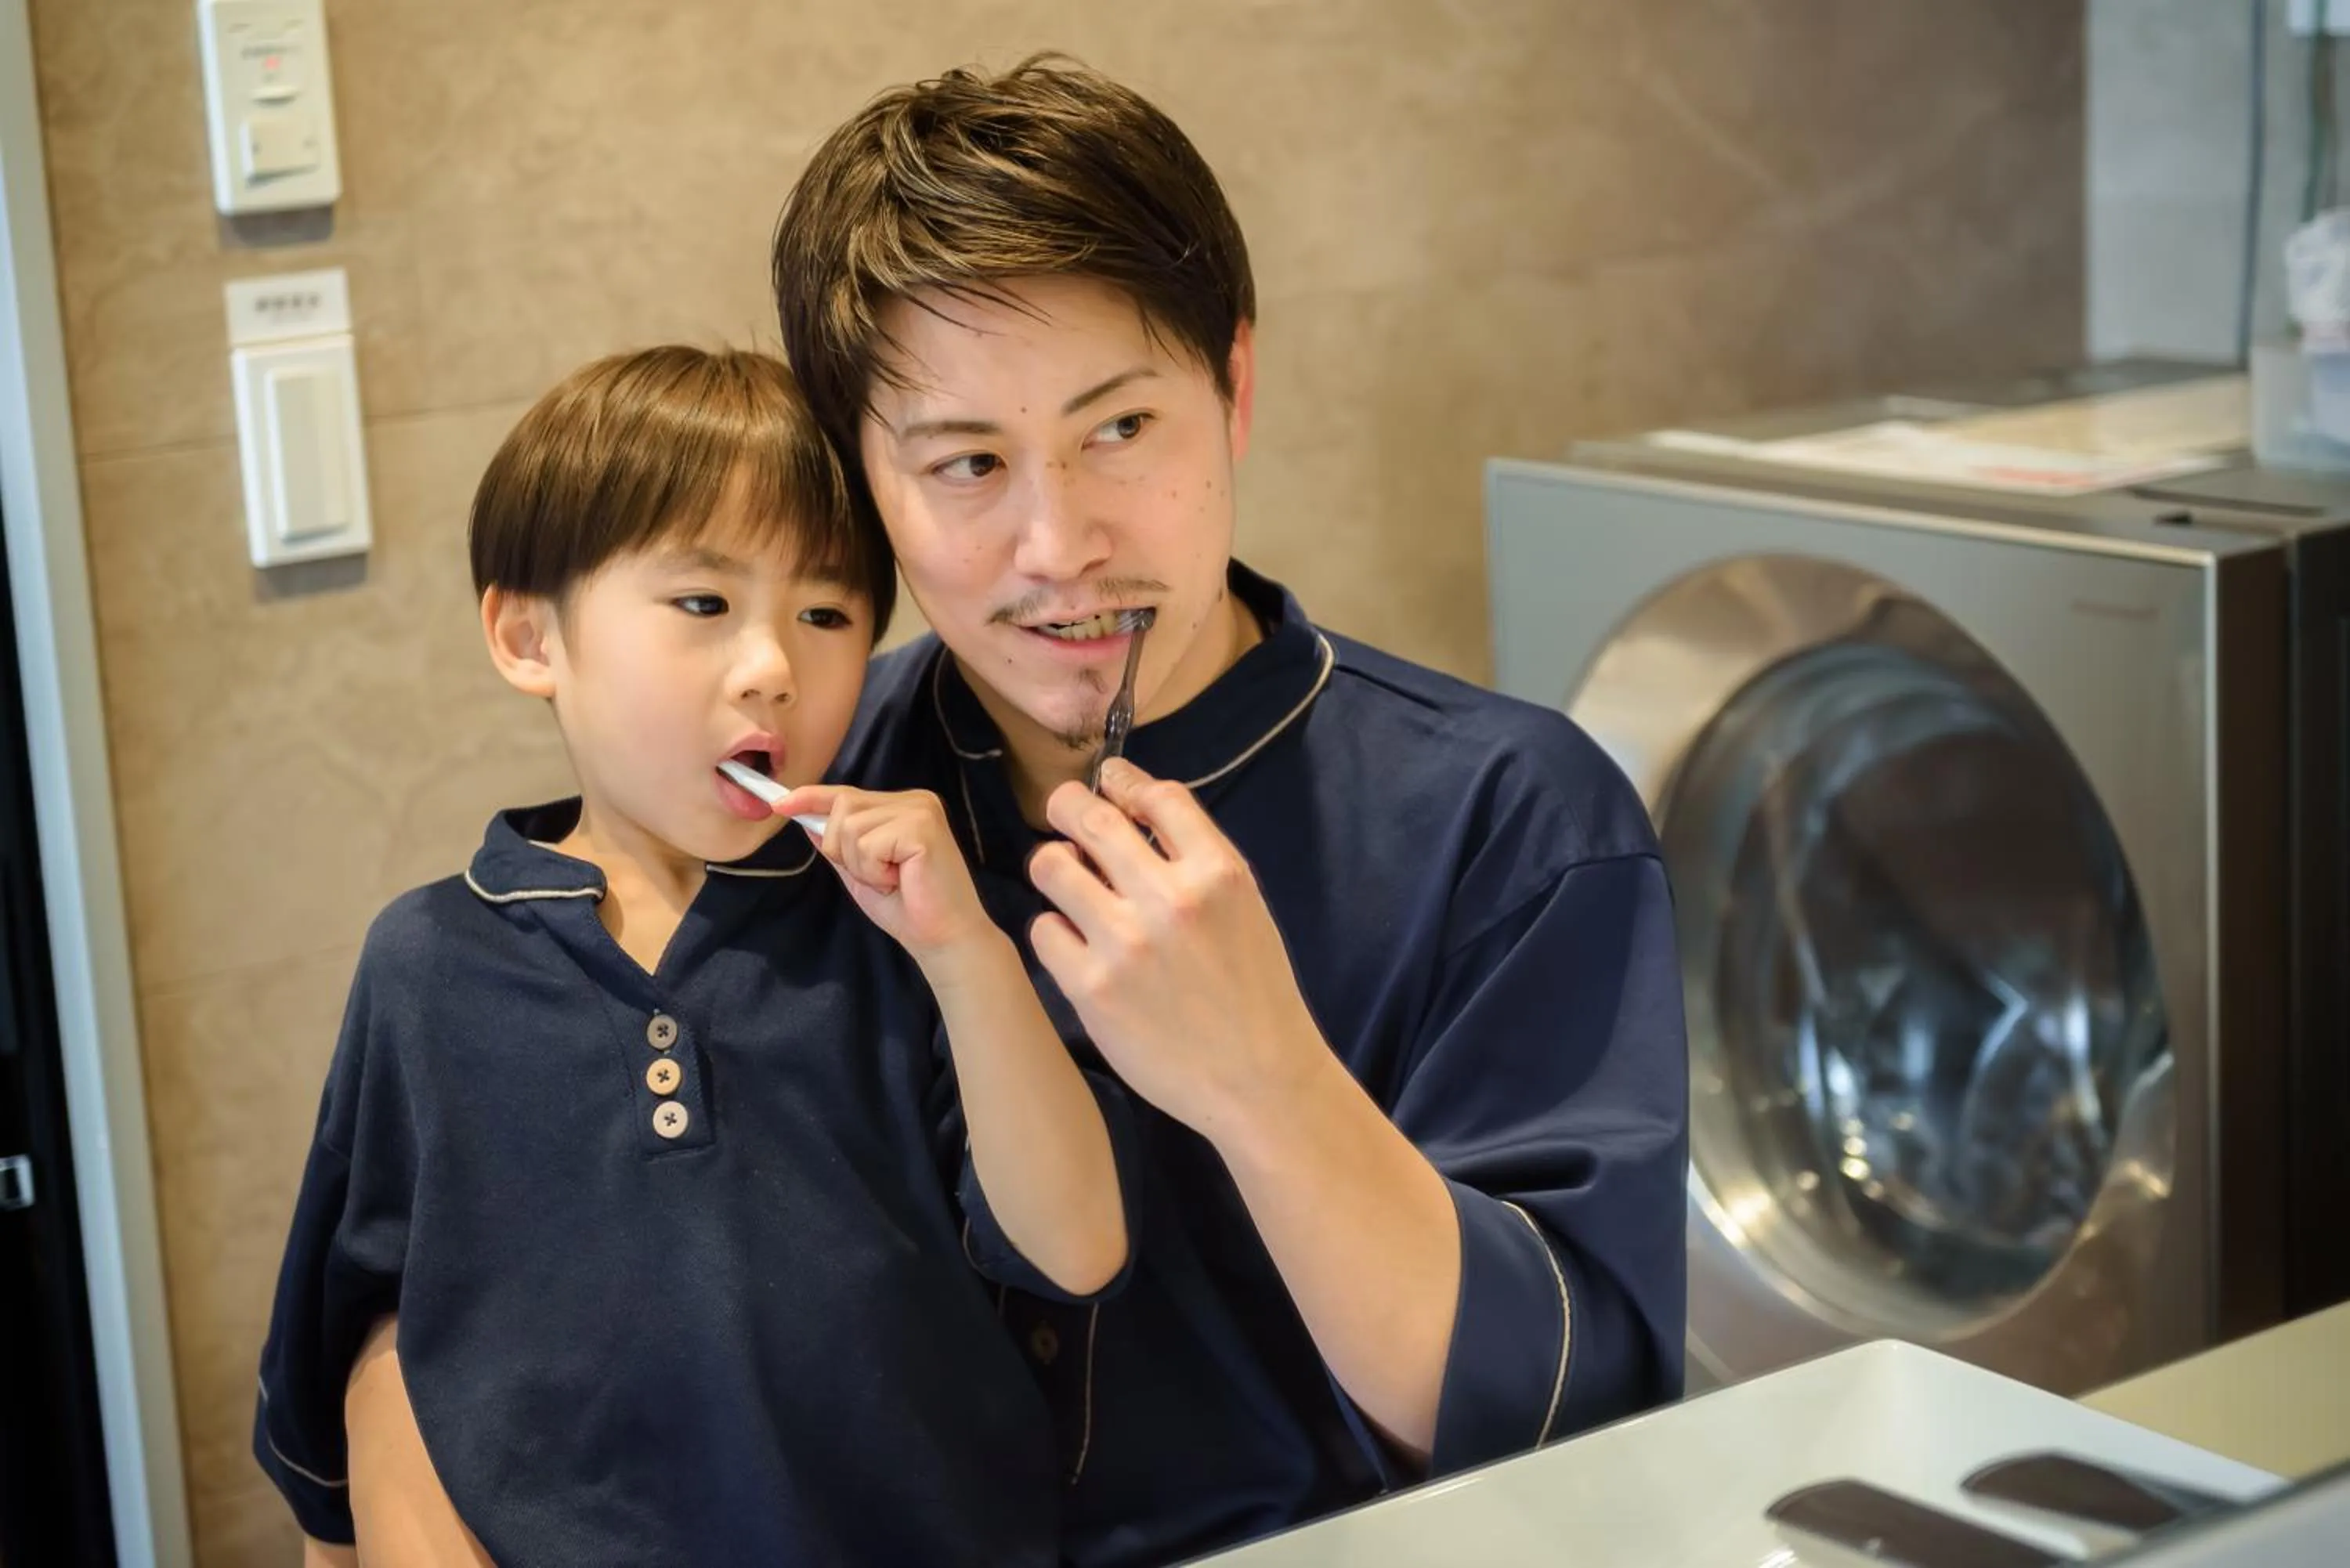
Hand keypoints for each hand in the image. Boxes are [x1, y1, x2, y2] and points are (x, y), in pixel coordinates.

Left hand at [778, 785, 993, 962]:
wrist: (943, 938)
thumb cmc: (906, 908)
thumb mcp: (861, 872)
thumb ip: (838, 845)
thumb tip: (806, 820)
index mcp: (902, 806)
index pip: (846, 794)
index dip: (810, 797)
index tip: (778, 803)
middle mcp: (913, 800)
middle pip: (843, 806)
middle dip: (844, 849)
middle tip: (879, 877)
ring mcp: (920, 810)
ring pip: (850, 827)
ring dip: (861, 865)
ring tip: (892, 880)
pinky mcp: (922, 827)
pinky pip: (868, 844)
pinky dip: (874, 870)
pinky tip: (900, 881)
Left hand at [1028, 758, 1333, 1140]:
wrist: (1260, 1081)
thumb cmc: (1254, 993)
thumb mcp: (1244, 909)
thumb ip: (1194, 861)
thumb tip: (1131, 813)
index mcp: (1218, 873)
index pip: (1157, 794)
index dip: (1123, 780)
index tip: (1108, 783)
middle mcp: (1171, 899)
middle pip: (1090, 817)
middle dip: (1067, 805)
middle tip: (1063, 813)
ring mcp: (1126, 944)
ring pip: (1051, 867)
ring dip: (1053, 865)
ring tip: (1067, 883)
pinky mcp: (1091, 988)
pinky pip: (1044, 931)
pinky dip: (1055, 932)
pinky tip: (1077, 946)